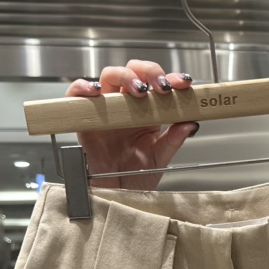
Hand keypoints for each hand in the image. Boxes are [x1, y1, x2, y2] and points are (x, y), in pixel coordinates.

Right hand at [65, 60, 198, 190]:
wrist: (115, 197)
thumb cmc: (134, 179)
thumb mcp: (159, 160)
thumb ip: (173, 140)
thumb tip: (191, 122)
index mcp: (146, 114)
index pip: (157, 85)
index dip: (171, 79)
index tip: (183, 83)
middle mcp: (126, 108)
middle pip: (133, 72)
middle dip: (149, 72)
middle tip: (160, 86)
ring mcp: (106, 111)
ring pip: (109, 77)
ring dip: (124, 76)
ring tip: (138, 89)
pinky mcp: (85, 120)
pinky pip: (77, 95)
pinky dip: (83, 87)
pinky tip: (96, 91)